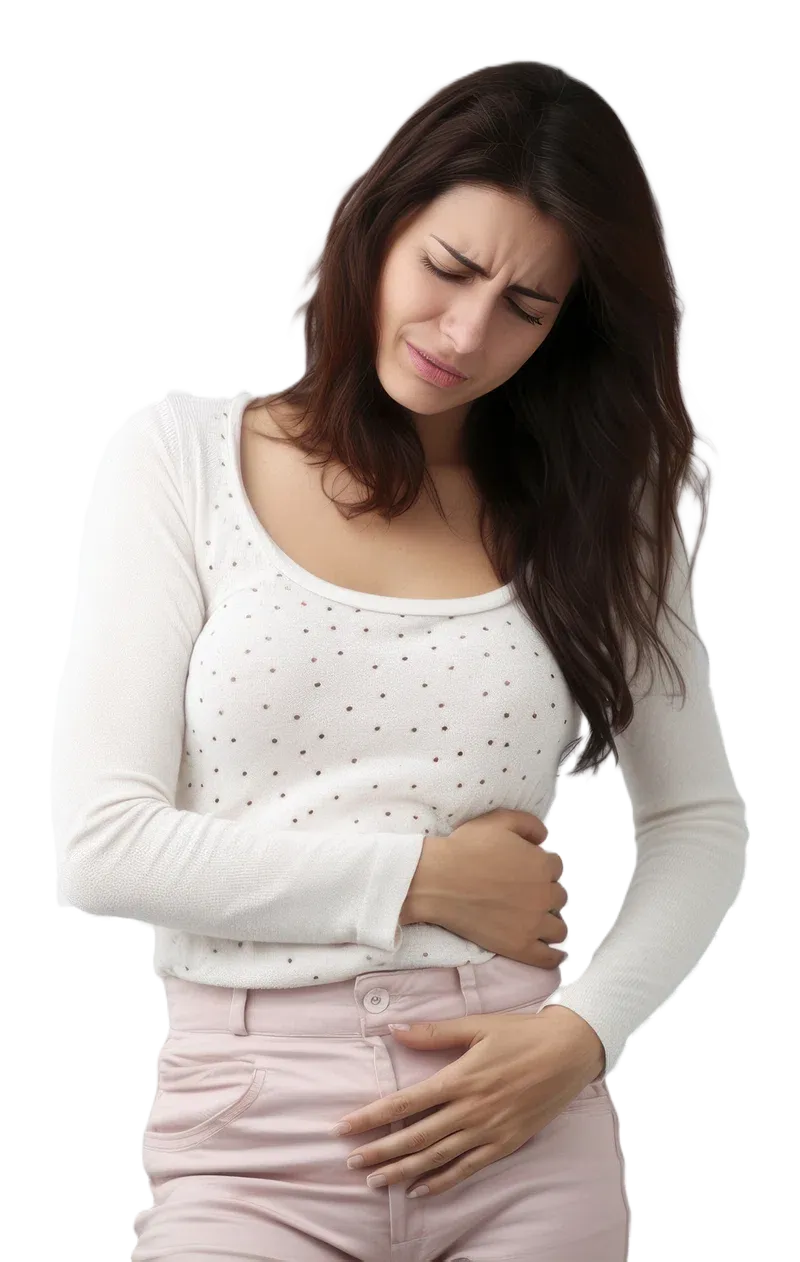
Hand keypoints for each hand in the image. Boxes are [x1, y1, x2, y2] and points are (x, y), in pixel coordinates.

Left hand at [328, 1006, 605, 1199]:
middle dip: (379, 1152)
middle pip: (415, 1137)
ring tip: (375, 1181)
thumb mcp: (477, 1025)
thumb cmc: (521, 1032)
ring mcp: (489, 1130)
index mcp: (460, 1077)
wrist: (569, 1051)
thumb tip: (393, 1029)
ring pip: (437, 1158)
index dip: (372, 1117)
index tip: (344, 1127)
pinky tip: (419, 1190)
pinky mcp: (505, 1144)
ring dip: (402, 1171)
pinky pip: (467, 1169)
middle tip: (350, 1162)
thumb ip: (434, 1032)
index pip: (405, 1103)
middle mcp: (471, 1109)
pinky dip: (441, 1182)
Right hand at [422, 809, 568, 968]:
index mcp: (542, 865)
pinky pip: (548, 958)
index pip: (554, 867)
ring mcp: (533, 924)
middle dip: (543, 894)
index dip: (538, 867)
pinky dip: (554, 957)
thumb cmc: (465, 849)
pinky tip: (553, 954)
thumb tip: (543, 837)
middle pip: (558, 897)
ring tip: (532, 920)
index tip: (522, 870)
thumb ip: (528, 823)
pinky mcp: (519, 947)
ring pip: (558, 928)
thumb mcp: (498, 820)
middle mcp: (544, 895)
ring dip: (549, 922)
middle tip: (521, 894)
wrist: (438, 881)